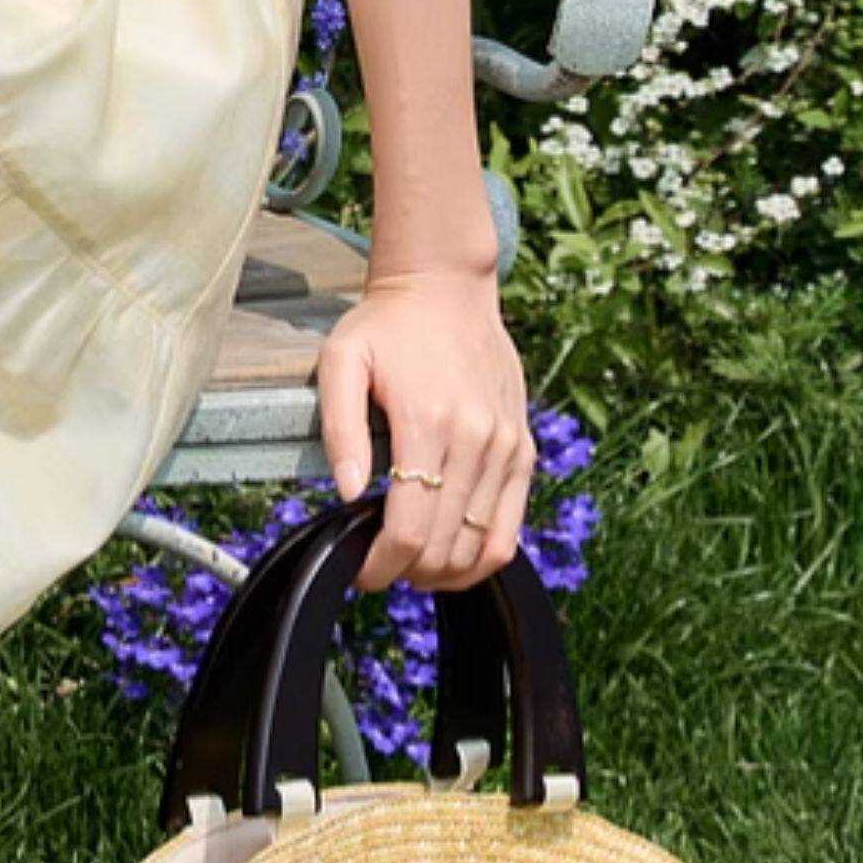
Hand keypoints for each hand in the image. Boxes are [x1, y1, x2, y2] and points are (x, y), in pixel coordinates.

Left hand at [314, 260, 534, 593]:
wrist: (446, 289)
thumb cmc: (387, 326)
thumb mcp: (342, 360)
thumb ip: (340, 429)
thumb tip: (347, 493)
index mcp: (428, 420)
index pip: (411, 527)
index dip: (382, 563)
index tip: (360, 571)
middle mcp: (476, 438)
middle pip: (445, 544)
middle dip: (407, 572)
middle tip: (379, 569)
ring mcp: (506, 447)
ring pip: (482, 546)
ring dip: (445, 573)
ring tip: (411, 569)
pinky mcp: (522, 450)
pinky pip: (511, 527)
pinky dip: (484, 558)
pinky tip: (454, 560)